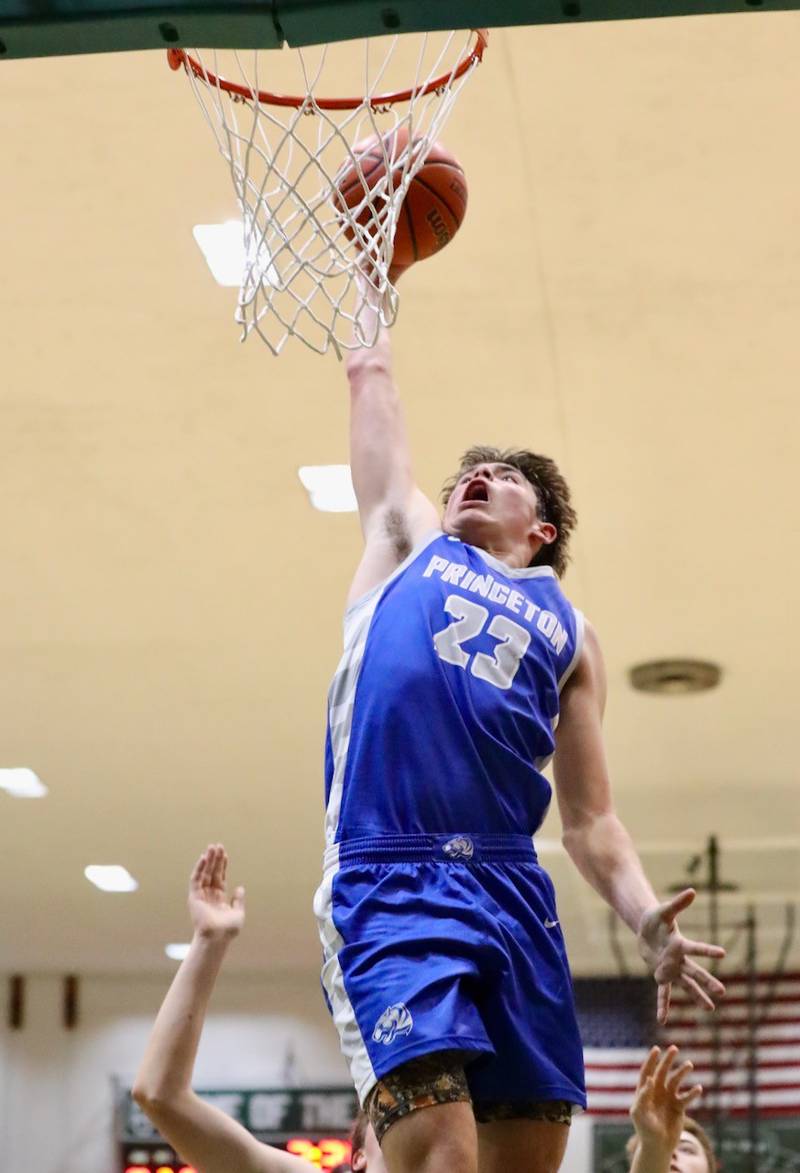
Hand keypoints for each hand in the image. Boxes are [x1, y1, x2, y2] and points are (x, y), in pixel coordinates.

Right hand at [188, 844, 244, 939]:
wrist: (217, 938)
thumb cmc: (228, 930)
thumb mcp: (238, 913)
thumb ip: (238, 900)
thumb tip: (240, 888)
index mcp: (219, 898)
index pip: (220, 877)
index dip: (222, 866)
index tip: (224, 854)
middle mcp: (209, 895)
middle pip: (212, 873)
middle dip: (215, 859)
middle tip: (217, 845)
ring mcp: (201, 895)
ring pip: (204, 873)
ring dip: (207, 860)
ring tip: (211, 847)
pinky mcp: (194, 897)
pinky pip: (196, 879)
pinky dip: (199, 868)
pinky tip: (204, 858)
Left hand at [630, 1046, 701, 1152]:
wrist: (657, 1146)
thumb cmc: (644, 1130)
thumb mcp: (639, 1113)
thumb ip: (643, 1096)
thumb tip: (650, 1079)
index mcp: (645, 1091)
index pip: (647, 1071)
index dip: (651, 1060)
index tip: (656, 1049)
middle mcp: (657, 1091)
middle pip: (662, 1072)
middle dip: (667, 1060)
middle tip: (674, 1048)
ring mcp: (668, 1098)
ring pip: (676, 1081)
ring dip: (682, 1072)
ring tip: (689, 1065)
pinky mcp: (678, 1107)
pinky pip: (686, 1097)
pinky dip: (693, 1093)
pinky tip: (698, 1088)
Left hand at [637, 888, 725, 1022]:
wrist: (647, 927)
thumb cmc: (657, 917)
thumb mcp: (664, 910)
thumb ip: (678, 903)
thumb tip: (693, 891)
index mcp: (680, 943)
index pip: (696, 948)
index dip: (707, 950)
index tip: (723, 953)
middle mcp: (679, 959)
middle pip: (695, 971)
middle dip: (707, 982)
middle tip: (722, 992)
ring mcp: (671, 968)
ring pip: (685, 985)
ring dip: (696, 996)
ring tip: (710, 1009)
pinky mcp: (660, 974)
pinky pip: (663, 992)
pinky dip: (663, 1005)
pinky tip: (663, 1019)